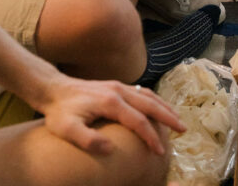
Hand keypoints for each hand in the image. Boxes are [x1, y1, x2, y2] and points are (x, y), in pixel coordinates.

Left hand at [40, 74, 184, 155]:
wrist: (53, 89)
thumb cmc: (59, 113)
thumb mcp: (67, 130)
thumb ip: (87, 139)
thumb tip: (110, 149)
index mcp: (111, 102)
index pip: (138, 120)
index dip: (150, 137)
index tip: (159, 151)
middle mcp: (119, 90)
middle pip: (151, 104)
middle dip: (168, 117)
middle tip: (183, 129)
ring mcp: (119, 86)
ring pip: (149, 95)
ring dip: (164, 106)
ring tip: (176, 118)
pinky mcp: (116, 85)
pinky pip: (142, 91)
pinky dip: (155, 100)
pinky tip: (158, 107)